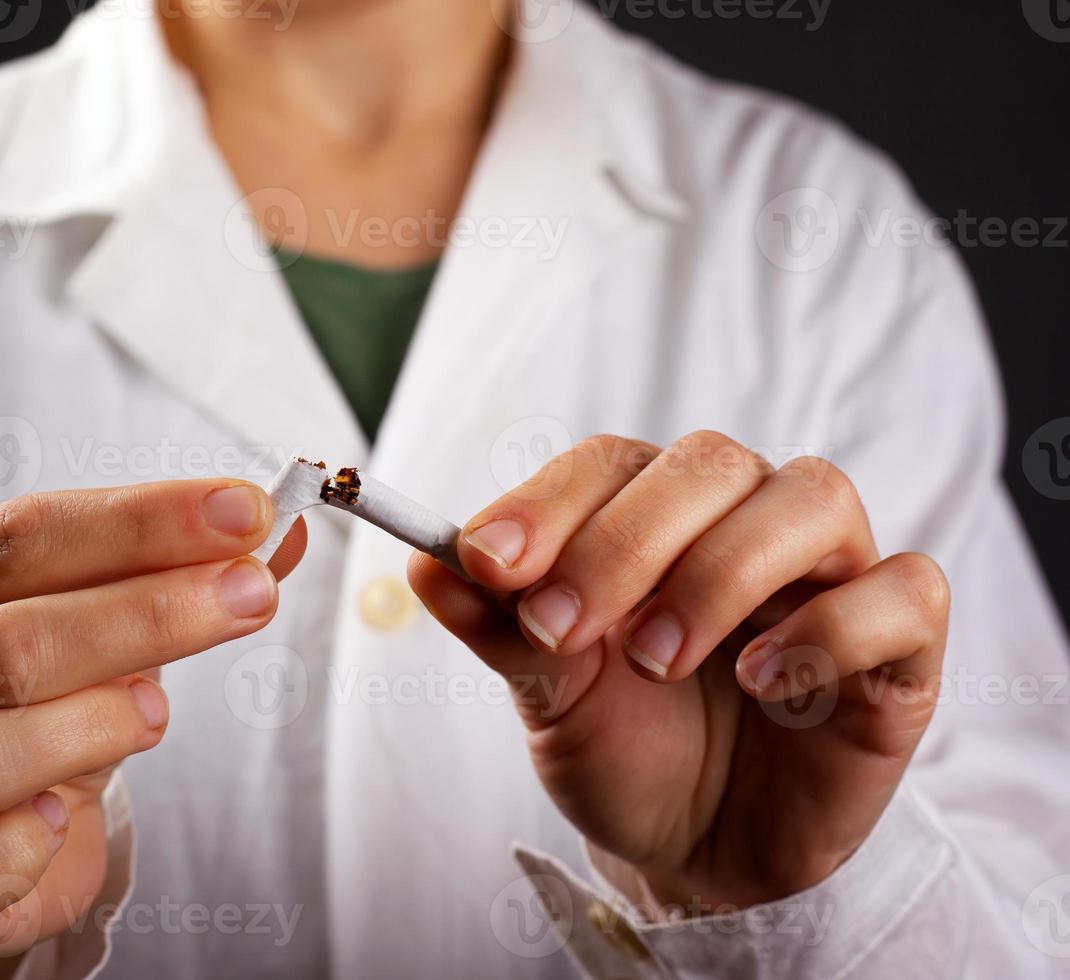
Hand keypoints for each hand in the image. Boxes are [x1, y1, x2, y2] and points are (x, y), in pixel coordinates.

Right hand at [0, 480, 303, 965]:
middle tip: (250, 596)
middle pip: (3, 639)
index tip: (242, 512)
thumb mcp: (97, 623)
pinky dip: (27, 848)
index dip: (135, 522)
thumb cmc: (35, 707)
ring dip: (92, 727)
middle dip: (147, 613)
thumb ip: (177, 574)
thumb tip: (276, 532)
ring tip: (155, 715)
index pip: (8, 536)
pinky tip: (67, 821)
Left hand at [410, 432, 948, 909]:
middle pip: (708, 464)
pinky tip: (764, 682)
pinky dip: (829, 627)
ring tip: (656, 660)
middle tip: (561, 629)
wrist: (701, 857)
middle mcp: (747, 523)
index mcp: (657, 518)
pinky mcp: (900, 649)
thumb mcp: (551, 698)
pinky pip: (903, 591)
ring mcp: (831, 576)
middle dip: (625, 540)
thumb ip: (503, 628)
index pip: (612, 462)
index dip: (549, 502)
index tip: (486, 562)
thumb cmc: (628, 753)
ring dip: (721, 571)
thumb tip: (423, 563)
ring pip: (812, 497)